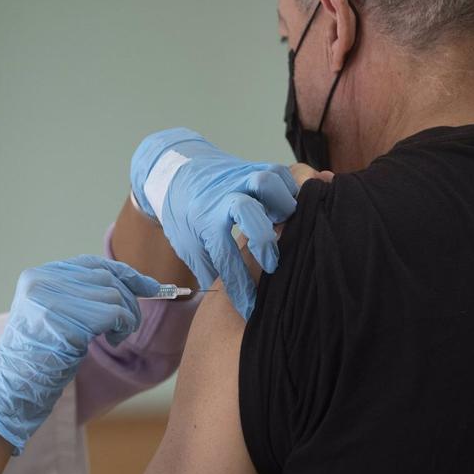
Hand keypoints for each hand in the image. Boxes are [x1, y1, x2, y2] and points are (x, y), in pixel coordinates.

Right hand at [0, 255, 159, 453]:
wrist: (15, 386)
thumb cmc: (40, 356)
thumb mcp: (54, 314)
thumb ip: (80, 293)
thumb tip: (131, 282)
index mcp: (37, 276)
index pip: (90, 263)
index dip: (123, 273)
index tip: (149, 285)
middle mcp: (42, 281)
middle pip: (105, 276)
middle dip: (130, 298)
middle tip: (130, 322)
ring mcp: (52, 300)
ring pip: (114, 294)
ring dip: (127, 317)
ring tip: (117, 335)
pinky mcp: (67, 321)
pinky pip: (115, 313)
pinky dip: (124, 327)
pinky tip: (113, 340)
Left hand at [130, 127, 297, 319]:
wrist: (178, 172)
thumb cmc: (185, 215)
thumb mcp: (187, 244)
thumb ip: (210, 269)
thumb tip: (233, 302)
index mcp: (203, 219)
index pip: (224, 255)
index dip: (240, 286)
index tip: (250, 307)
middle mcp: (224, 196)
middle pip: (247, 209)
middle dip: (263, 239)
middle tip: (271, 263)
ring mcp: (241, 178)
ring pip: (269, 181)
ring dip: (285, 204)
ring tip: (289, 225)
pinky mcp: (257, 167)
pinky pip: (283, 172)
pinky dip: (294, 188)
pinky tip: (295, 206)